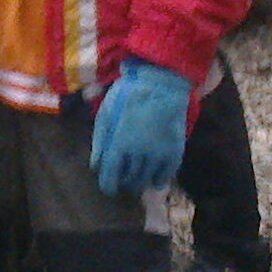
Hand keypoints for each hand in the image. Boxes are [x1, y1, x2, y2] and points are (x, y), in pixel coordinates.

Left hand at [89, 60, 191, 196]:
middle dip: (124, 182)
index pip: (112, 178)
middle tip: (122, 176)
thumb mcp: (106, 114)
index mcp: (120, 145)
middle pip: (130, 182)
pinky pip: (165, 177)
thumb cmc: (127, 96)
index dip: (108, 186)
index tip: (108, 187)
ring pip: (147, 181)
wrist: (160, 84)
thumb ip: (100, 142)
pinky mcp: (175, 153)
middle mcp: (140, 154)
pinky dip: (157, 179)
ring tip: (136, 175)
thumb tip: (96, 166)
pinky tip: (152, 174)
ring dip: (139, 181)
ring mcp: (159, 155)